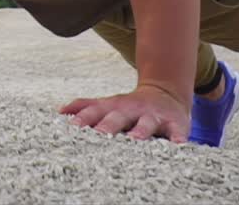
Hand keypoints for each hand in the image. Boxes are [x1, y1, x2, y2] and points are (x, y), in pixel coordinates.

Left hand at [59, 85, 191, 142]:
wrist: (165, 93)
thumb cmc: (130, 107)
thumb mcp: (108, 103)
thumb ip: (86, 107)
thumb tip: (60, 111)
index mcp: (114, 107)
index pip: (96, 111)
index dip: (84, 118)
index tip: (72, 126)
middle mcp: (132, 110)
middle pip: (119, 116)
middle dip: (109, 125)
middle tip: (100, 133)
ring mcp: (153, 116)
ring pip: (147, 123)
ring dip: (140, 130)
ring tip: (135, 139)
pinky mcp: (175, 124)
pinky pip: (177, 132)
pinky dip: (177, 138)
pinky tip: (178, 145)